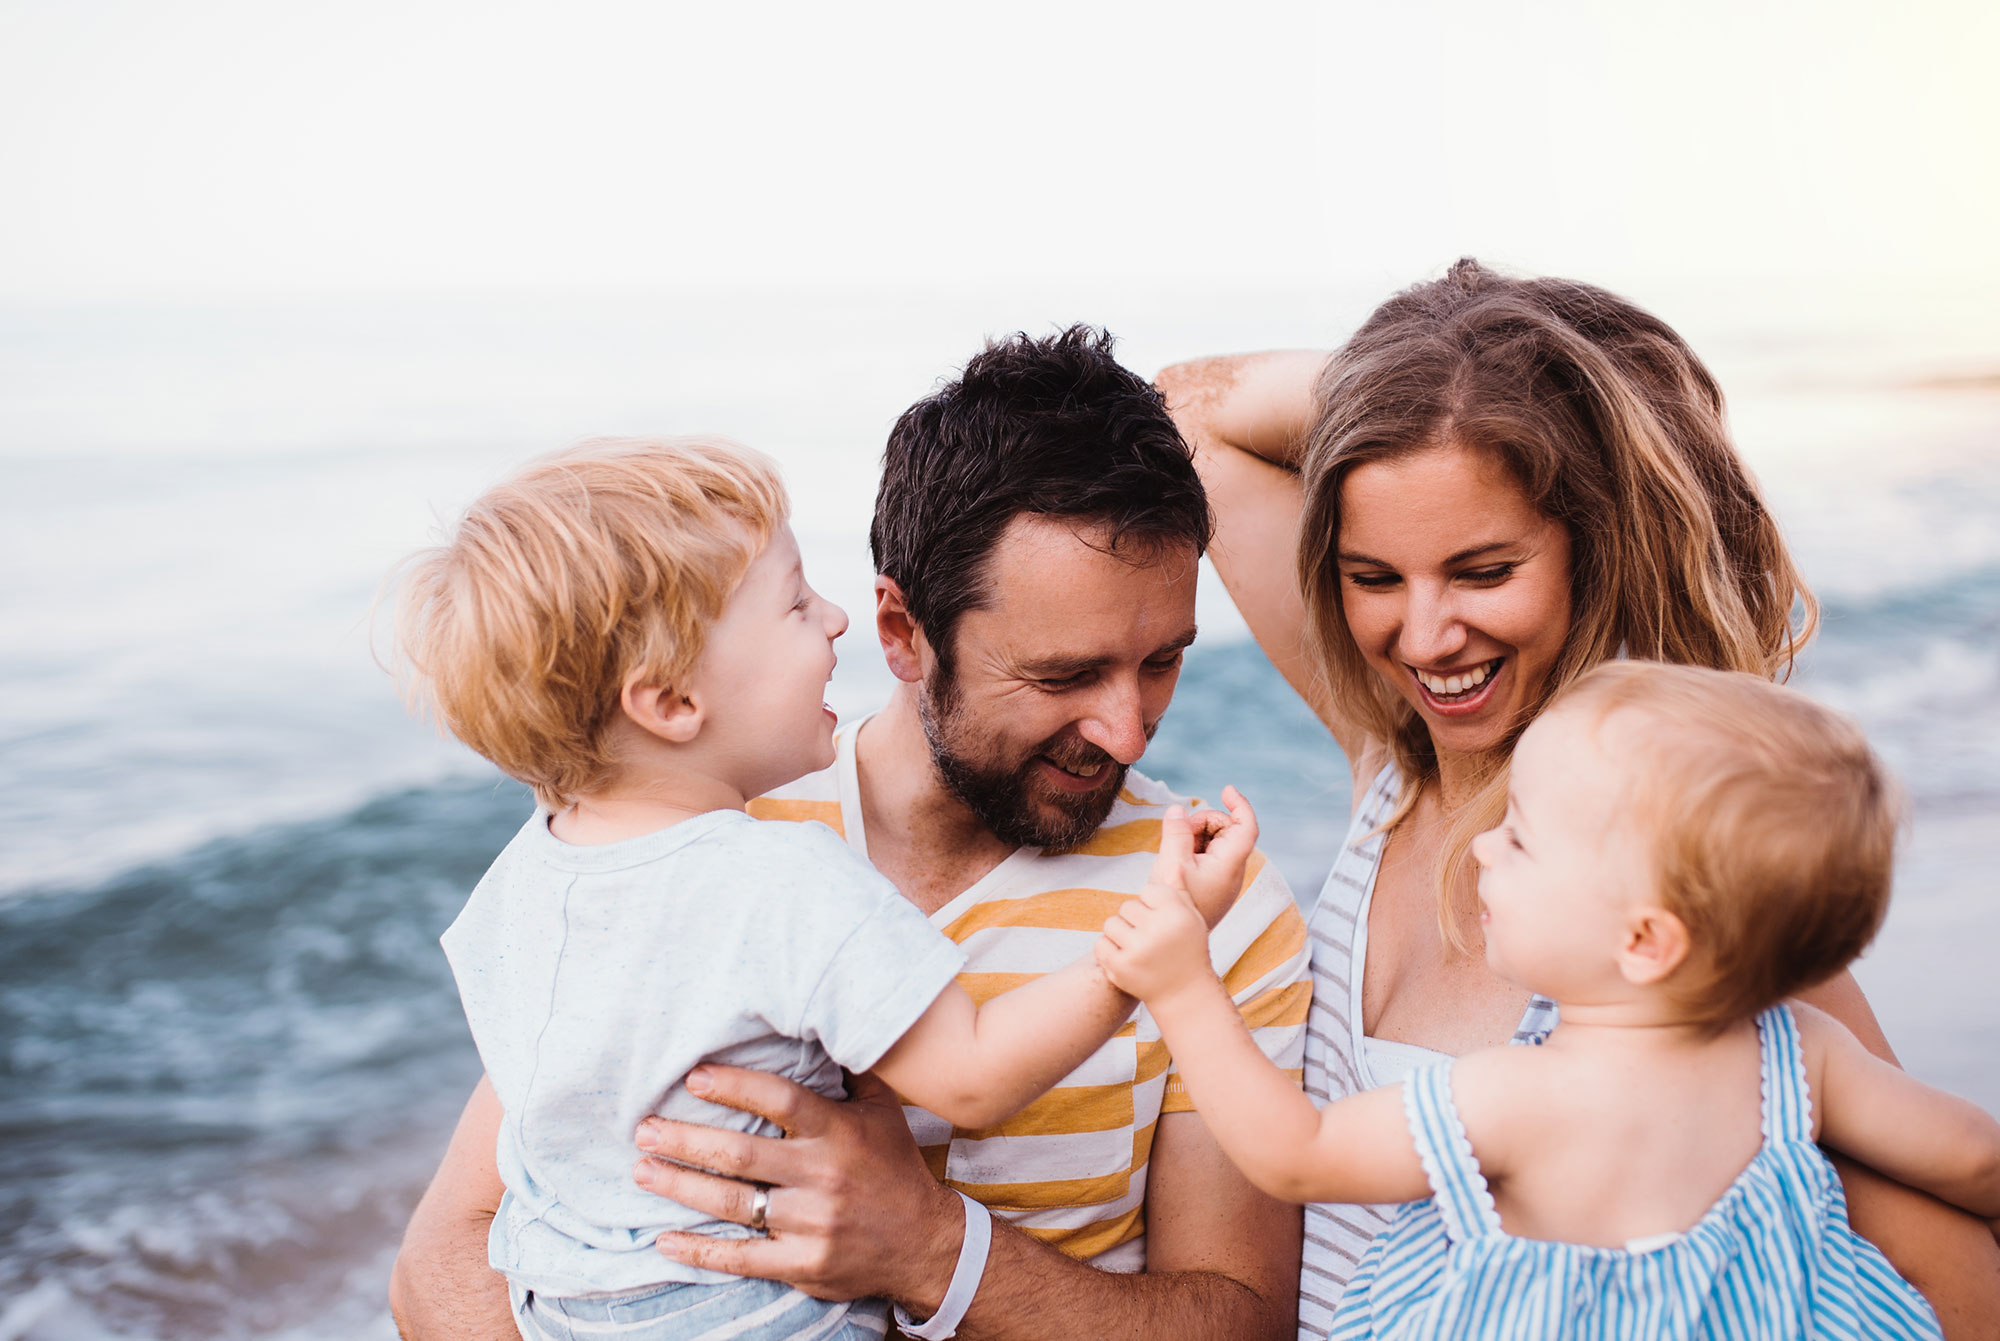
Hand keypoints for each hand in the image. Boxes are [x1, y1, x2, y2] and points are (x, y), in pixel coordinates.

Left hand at [634, 1066, 961, 1310]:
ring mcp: (811, 1224)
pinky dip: (699, 1251)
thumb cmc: (894, 1168)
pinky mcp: (803, 1265)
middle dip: (685, 1140)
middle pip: (741, 1155)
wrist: (924, 1243)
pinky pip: (741, 1258)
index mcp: (839, 1134)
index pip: (781, 1101)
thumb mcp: (883, 1112)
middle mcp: (823, 1177)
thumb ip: (850, 1072)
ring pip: (733, 1204)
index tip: (694, 1077)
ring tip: (643, 1171)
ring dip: (681, 1186)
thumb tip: (824, 1018)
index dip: (736, 1087)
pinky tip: (664, 1240)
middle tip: (644, 1129)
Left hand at [1097, 867, 1216, 1004]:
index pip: (1148, 891)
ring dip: (1121, 934)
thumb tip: (1172, 862)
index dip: (1154, 906)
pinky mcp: (1120, 967)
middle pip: (1127, 906)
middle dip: (1136, 920)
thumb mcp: (1191, 918)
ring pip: (1111, 924)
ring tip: (1139, 948)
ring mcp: (1137, 949)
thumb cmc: (1189, 950)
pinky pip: (1101, 944)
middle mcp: (1158, 928)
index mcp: (1176, 912)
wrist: (1183, 994)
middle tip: (1151, 939)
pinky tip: (1127, 959)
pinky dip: (1109, 951)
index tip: (1164, 924)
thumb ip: (1178, 890)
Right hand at [1166, 787, 1258, 928]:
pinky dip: (1193, 849)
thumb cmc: (1177, 906)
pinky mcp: (1213, 884)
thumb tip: (1178, 809)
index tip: (1226, 789)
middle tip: (1178, 835)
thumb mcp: (1171, 864)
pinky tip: (1177, 862)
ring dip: (1194, 836)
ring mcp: (1223, 878)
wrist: (1175, 942)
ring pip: (1214, 841)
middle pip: (1225, 829)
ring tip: (1175, 853)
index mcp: (1229, 863)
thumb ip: (1176, 833)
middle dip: (1202, 822)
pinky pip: (1207, 855)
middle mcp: (1232, 870)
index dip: (1240, 804)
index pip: (1246, 826)